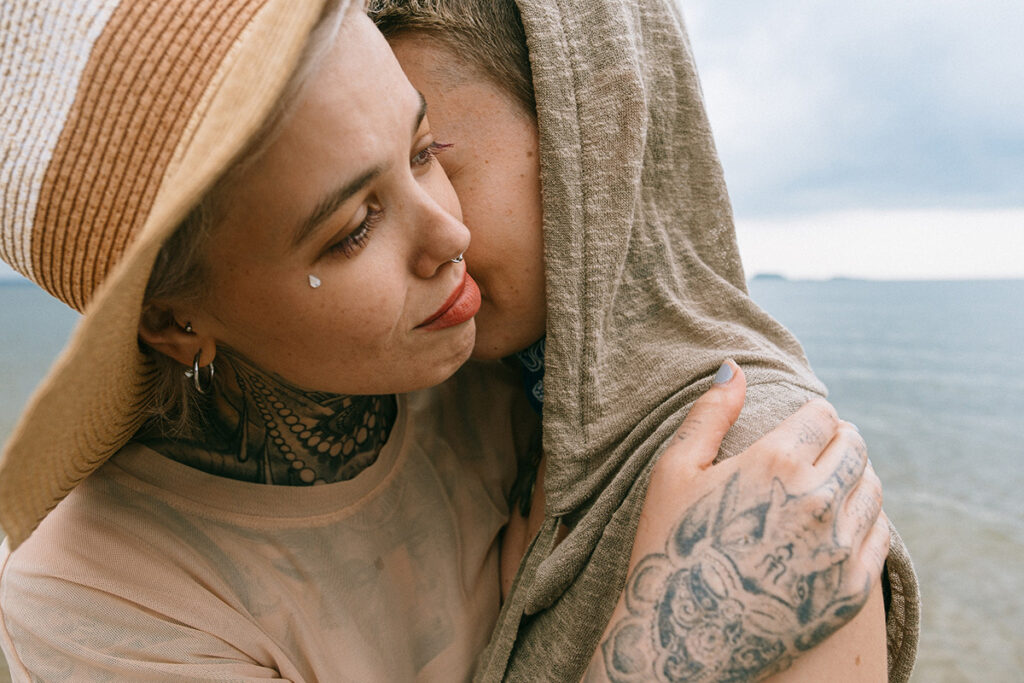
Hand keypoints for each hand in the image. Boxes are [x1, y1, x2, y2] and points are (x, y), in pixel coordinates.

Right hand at [596, 360, 888, 681]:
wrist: (681, 639)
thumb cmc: (669, 546)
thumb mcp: (674, 472)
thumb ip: (709, 415)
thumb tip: (734, 367)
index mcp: (775, 463)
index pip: (823, 415)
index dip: (809, 418)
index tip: (797, 429)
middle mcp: (817, 501)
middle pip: (855, 446)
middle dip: (836, 441)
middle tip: (813, 454)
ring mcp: (838, 548)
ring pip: (872, 488)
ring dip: (853, 478)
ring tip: (823, 487)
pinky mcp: (851, 589)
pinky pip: (880, 536)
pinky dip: (864, 521)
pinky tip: (834, 526)